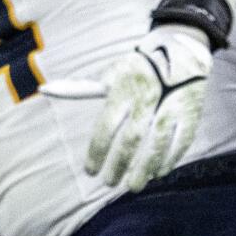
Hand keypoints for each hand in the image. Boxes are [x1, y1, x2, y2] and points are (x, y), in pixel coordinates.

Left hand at [45, 28, 212, 190]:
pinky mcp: (190, 112)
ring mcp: (171, 106)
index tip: (90, 172)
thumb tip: (45, 89)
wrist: (180, 49)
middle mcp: (147, 99)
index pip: (106, 127)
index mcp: (124, 91)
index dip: (97, 152)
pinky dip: (170, 159)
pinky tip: (159, 172)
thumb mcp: (112, 75)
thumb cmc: (137, 68)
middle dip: (119, 165)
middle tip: (110, 183)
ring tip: (133, 186)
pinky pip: (181, 141)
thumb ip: (82, 89)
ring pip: (158, 144)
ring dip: (145, 169)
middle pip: (131, 140)